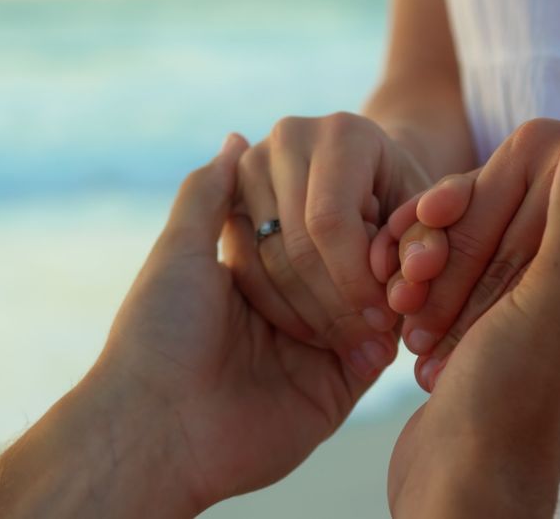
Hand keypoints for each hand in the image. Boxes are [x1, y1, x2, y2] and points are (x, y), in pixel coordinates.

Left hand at [92, 134, 382, 511]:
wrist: (164, 424)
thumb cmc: (164, 329)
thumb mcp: (180, 246)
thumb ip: (212, 190)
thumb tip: (236, 136)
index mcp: (251, 267)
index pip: (310, 221)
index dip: (331, 211)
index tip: (348, 197)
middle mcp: (290, 300)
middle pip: (347, 255)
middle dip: (360, 250)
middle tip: (379, 243)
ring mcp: (321, 340)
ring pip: (372, 294)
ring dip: (380, 284)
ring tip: (391, 275)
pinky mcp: (343, 380)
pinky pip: (384, 344)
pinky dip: (395, 322)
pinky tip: (395, 305)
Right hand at [232, 112, 430, 377]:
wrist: (372, 182)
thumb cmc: (409, 205)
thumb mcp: (430, 221)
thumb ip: (429, 243)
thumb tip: (416, 271)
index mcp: (342, 133)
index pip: (331, 222)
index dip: (355, 283)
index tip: (384, 326)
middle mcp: (287, 138)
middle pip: (295, 246)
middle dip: (335, 308)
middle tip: (370, 349)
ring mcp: (250, 166)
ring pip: (265, 264)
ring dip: (310, 318)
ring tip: (352, 347)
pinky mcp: (228, 199)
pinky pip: (244, 270)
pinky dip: (281, 311)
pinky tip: (319, 334)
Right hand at [388, 121, 559, 517]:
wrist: (463, 488)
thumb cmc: (517, 396)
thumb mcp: (557, 291)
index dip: (503, 204)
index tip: (447, 209)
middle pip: (518, 239)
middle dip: (461, 249)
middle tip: (417, 265)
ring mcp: (536, 334)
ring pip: (482, 268)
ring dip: (436, 276)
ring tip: (402, 299)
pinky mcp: (492, 351)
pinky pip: (462, 302)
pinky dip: (430, 300)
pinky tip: (398, 303)